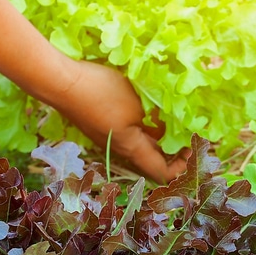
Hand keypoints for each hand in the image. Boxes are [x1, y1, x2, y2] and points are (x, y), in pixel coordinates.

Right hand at [58, 60, 186, 182]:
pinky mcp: (103, 126)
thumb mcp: (137, 103)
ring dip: (160, 135)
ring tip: (174, 117)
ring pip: (142, 144)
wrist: (62, 82)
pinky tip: (151, 107)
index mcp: (132, 149)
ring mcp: (110, 138)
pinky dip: (146, 126)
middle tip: (189, 130)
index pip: (162, 173)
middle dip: (174, 149)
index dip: (182, 166)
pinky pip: (131, 132)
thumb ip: (156, 118)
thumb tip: (169, 126)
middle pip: (153, 159)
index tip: (193, 147)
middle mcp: (121, 149)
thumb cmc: (102, 93)